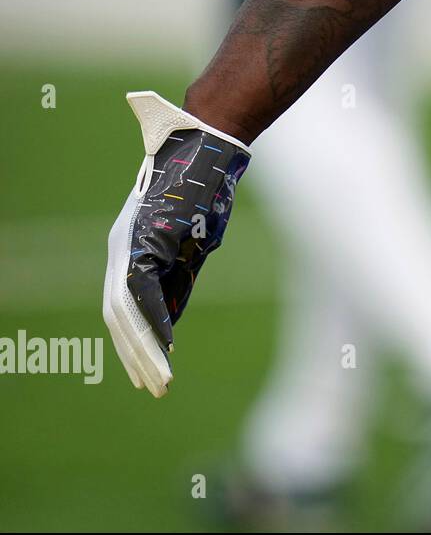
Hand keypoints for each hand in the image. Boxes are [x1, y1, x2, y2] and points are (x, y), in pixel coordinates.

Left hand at [102, 92, 249, 396]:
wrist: (208, 146)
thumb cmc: (206, 187)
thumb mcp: (194, 241)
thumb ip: (178, 276)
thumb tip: (169, 318)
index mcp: (132, 247)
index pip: (126, 307)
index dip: (136, 341)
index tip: (150, 370)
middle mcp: (122, 247)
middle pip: (118, 316)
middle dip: (136, 356)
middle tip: (150, 388)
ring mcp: (130, 244)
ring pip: (126, 311)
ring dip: (143, 349)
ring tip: (157, 379)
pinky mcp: (145, 240)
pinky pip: (143, 292)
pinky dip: (153, 323)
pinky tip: (164, 346)